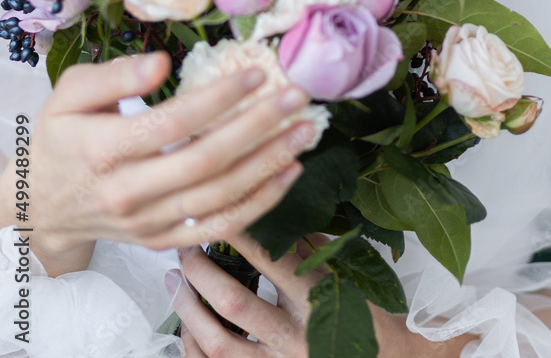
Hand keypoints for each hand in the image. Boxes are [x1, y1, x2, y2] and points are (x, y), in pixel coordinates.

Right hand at [15, 52, 313, 273]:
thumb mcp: (70, 92)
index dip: (221, 98)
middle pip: (207, 160)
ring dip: (269, 164)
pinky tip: (288, 173)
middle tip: (296, 97)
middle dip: (259, 126)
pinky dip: (259, 203)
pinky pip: (220, 228)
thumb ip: (115, 74)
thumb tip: (162, 62)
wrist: (41, 204)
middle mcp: (129, 192)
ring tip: (304, 132)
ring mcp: (148, 223)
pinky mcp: (163, 241)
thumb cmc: (60, 137)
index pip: (175, 123)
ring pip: (221, 197)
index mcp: (105, 149)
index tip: (257, 73)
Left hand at [168, 233, 453, 357]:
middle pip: (235, 305)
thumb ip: (310, 246)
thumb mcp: (349, 275)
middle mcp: (299, 339)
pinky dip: (194, 348)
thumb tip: (271, 210)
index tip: (214, 212)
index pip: (272, 260)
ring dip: (188, 310)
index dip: (238, 235)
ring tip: (175, 282)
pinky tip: (186, 325)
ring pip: (219, 345)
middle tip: (184, 248)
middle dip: (201, 273)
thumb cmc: (371, 318)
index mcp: (321, 300)